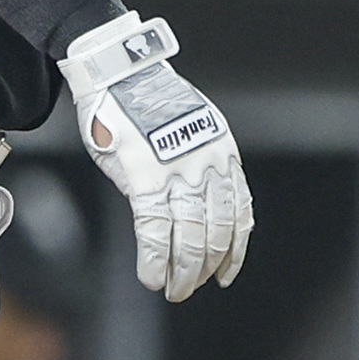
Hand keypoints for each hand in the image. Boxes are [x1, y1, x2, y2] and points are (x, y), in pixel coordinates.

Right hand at [61, 13, 251, 299]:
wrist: (119, 70)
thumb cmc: (146, 101)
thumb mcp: (189, 127)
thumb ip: (195, 165)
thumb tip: (192, 207)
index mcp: (221, 153)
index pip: (239, 215)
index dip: (233, 251)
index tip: (224, 274)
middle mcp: (206, 165)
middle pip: (215, 232)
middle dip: (203, 269)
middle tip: (188, 289)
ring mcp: (176, 170)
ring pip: (189, 236)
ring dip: (182, 271)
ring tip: (173, 289)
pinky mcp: (143, 174)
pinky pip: (153, 228)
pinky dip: (154, 257)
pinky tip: (150, 276)